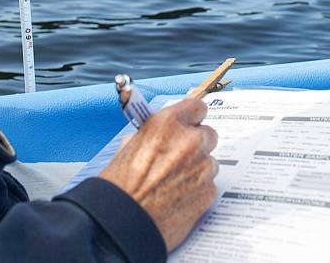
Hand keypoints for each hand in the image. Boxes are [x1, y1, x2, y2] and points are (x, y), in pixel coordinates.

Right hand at [98, 99, 218, 251]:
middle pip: (208, 134)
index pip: (197, 107)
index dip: (191, 118)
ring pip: (210, 162)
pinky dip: (198, 190)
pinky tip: (178, 197)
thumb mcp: (129, 145)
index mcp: (167, 124)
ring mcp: (202, 167)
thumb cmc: (119, 185)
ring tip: (174, 183)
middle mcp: (189, 141)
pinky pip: (209, 185)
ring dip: (197, 169)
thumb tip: (164, 134)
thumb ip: (153, 134)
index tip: (190, 124)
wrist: (121, 221)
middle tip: (180, 157)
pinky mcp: (208, 192)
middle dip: (196, 144)